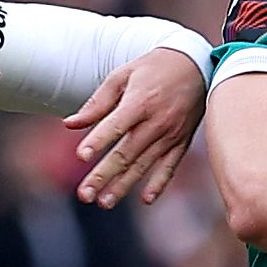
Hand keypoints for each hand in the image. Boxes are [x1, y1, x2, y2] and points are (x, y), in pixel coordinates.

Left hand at [67, 47, 207, 207]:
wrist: (196, 64)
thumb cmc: (153, 68)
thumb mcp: (123, 75)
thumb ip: (97, 103)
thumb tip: (70, 124)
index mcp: (140, 101)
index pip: (116, 125)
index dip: (98, 141)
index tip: (80, 156)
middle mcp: (156, 121)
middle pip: (126, 153)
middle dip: (103, 175)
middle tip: (84, 195)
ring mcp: (171, 134)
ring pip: (144, 165)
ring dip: (123, 186)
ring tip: (104, 202)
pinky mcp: (182, 142)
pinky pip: (170, 166)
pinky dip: (159, 183)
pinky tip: (146, 199)